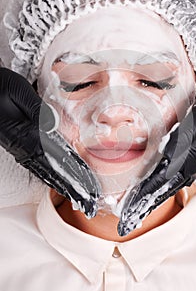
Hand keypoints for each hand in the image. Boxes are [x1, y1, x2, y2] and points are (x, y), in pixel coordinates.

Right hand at [0, 67, 100, 217]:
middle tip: (86, 199)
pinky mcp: (16, 144)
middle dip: (69, 185)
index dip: (72, 172)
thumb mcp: (17, 91)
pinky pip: (33, 164)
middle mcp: (22, 145)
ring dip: (59, 183)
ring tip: (73, 194)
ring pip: (42, 169)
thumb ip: (36, 109)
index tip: (86, 185)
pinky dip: (46, 174)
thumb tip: (54, 126)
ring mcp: (18, 146)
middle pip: (50, 169)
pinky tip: (52, 179)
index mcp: (25, 133)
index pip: (55, 158)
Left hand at [118, 80, 195, 235]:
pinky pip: (182, 173)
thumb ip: (184, 134)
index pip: (164, 178)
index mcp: (195, 155)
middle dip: (149, 199)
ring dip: (158, 192)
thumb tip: (164, 151)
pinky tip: (164, 182)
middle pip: (168, 186)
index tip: (132, 203)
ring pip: (175, 182)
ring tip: (144, 201)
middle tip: (133, 211)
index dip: (146, 191)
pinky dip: (169, 181)